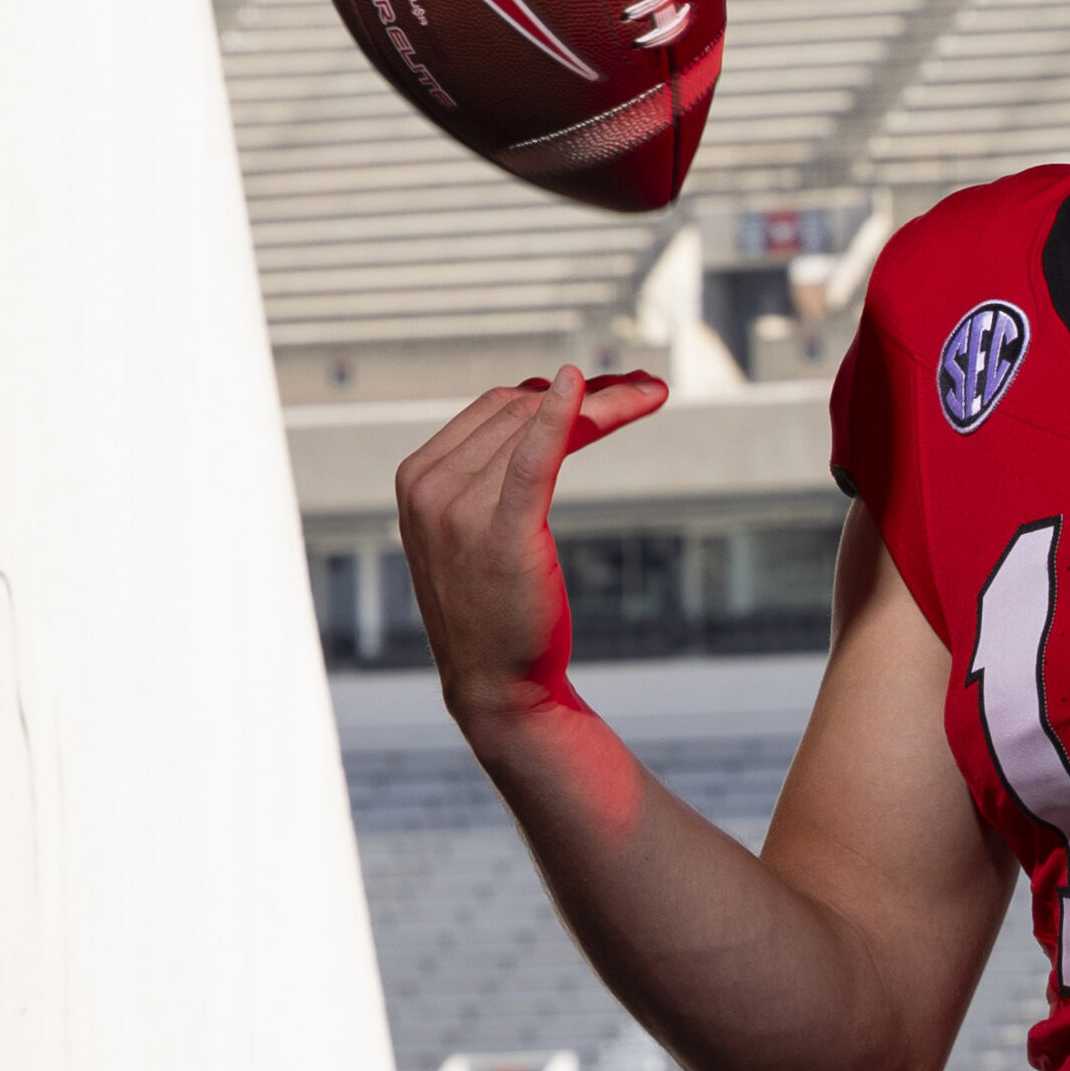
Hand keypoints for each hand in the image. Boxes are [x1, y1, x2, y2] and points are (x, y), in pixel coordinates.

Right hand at [394, 365, 666, 736]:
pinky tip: (585, 389)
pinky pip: (535, 458)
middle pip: (520, 409)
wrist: (494, 684)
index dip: (555, 389)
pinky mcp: (501, 532)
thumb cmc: (496, 604)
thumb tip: (546, 400)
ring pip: (538, 426)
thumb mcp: (478, 527)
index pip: (496, 408)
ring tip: (653, 392)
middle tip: (647, 386)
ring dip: (605, 402)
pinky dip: (562, 417)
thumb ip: (493, 469)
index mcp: (416, 478)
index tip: (610, 385)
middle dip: (591, 391)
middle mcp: (428, 487)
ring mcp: (457, 509)